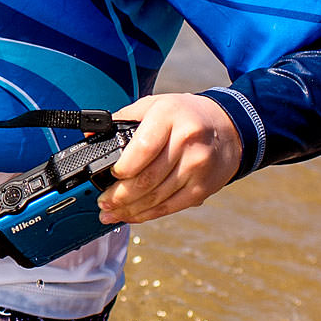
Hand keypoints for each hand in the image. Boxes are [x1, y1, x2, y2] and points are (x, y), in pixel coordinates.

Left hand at [100, 93, 243, 224]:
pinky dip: (147, 215)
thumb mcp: (155, 105)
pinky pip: (170, 207)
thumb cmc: (185, 116)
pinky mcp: (202, 188)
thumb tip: (91, 138)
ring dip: (129, 210)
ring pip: (156, 197)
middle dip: (119, 196)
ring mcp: (196, 167)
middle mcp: (186, 141)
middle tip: (102, 203)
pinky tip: (132, 215)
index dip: (122, 168)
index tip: (109, 175)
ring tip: (110, 214)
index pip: (143, 148)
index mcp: (169, 116)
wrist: (230, 128)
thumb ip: (123, 119)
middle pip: (147, 178)